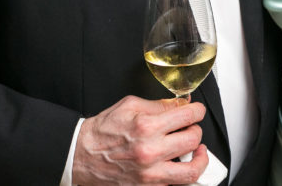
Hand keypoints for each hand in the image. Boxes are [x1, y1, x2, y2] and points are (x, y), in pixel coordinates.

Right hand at [72, 95, 209, 184]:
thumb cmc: (102, 132)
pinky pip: (175, 185)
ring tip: (197, 152)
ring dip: (199, 159)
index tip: (197, 111)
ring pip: (192, 171)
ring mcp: (150, 175)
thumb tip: (181, 104)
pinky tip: (178, 165)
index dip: (197, 110)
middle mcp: (150, 152)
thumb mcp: (129, 106)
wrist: (81, 156)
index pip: (188, 115)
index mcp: (147, 126)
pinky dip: (180, 175)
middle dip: (196, 130)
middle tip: (191, 128)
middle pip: (193, 140)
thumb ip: (159, 105)